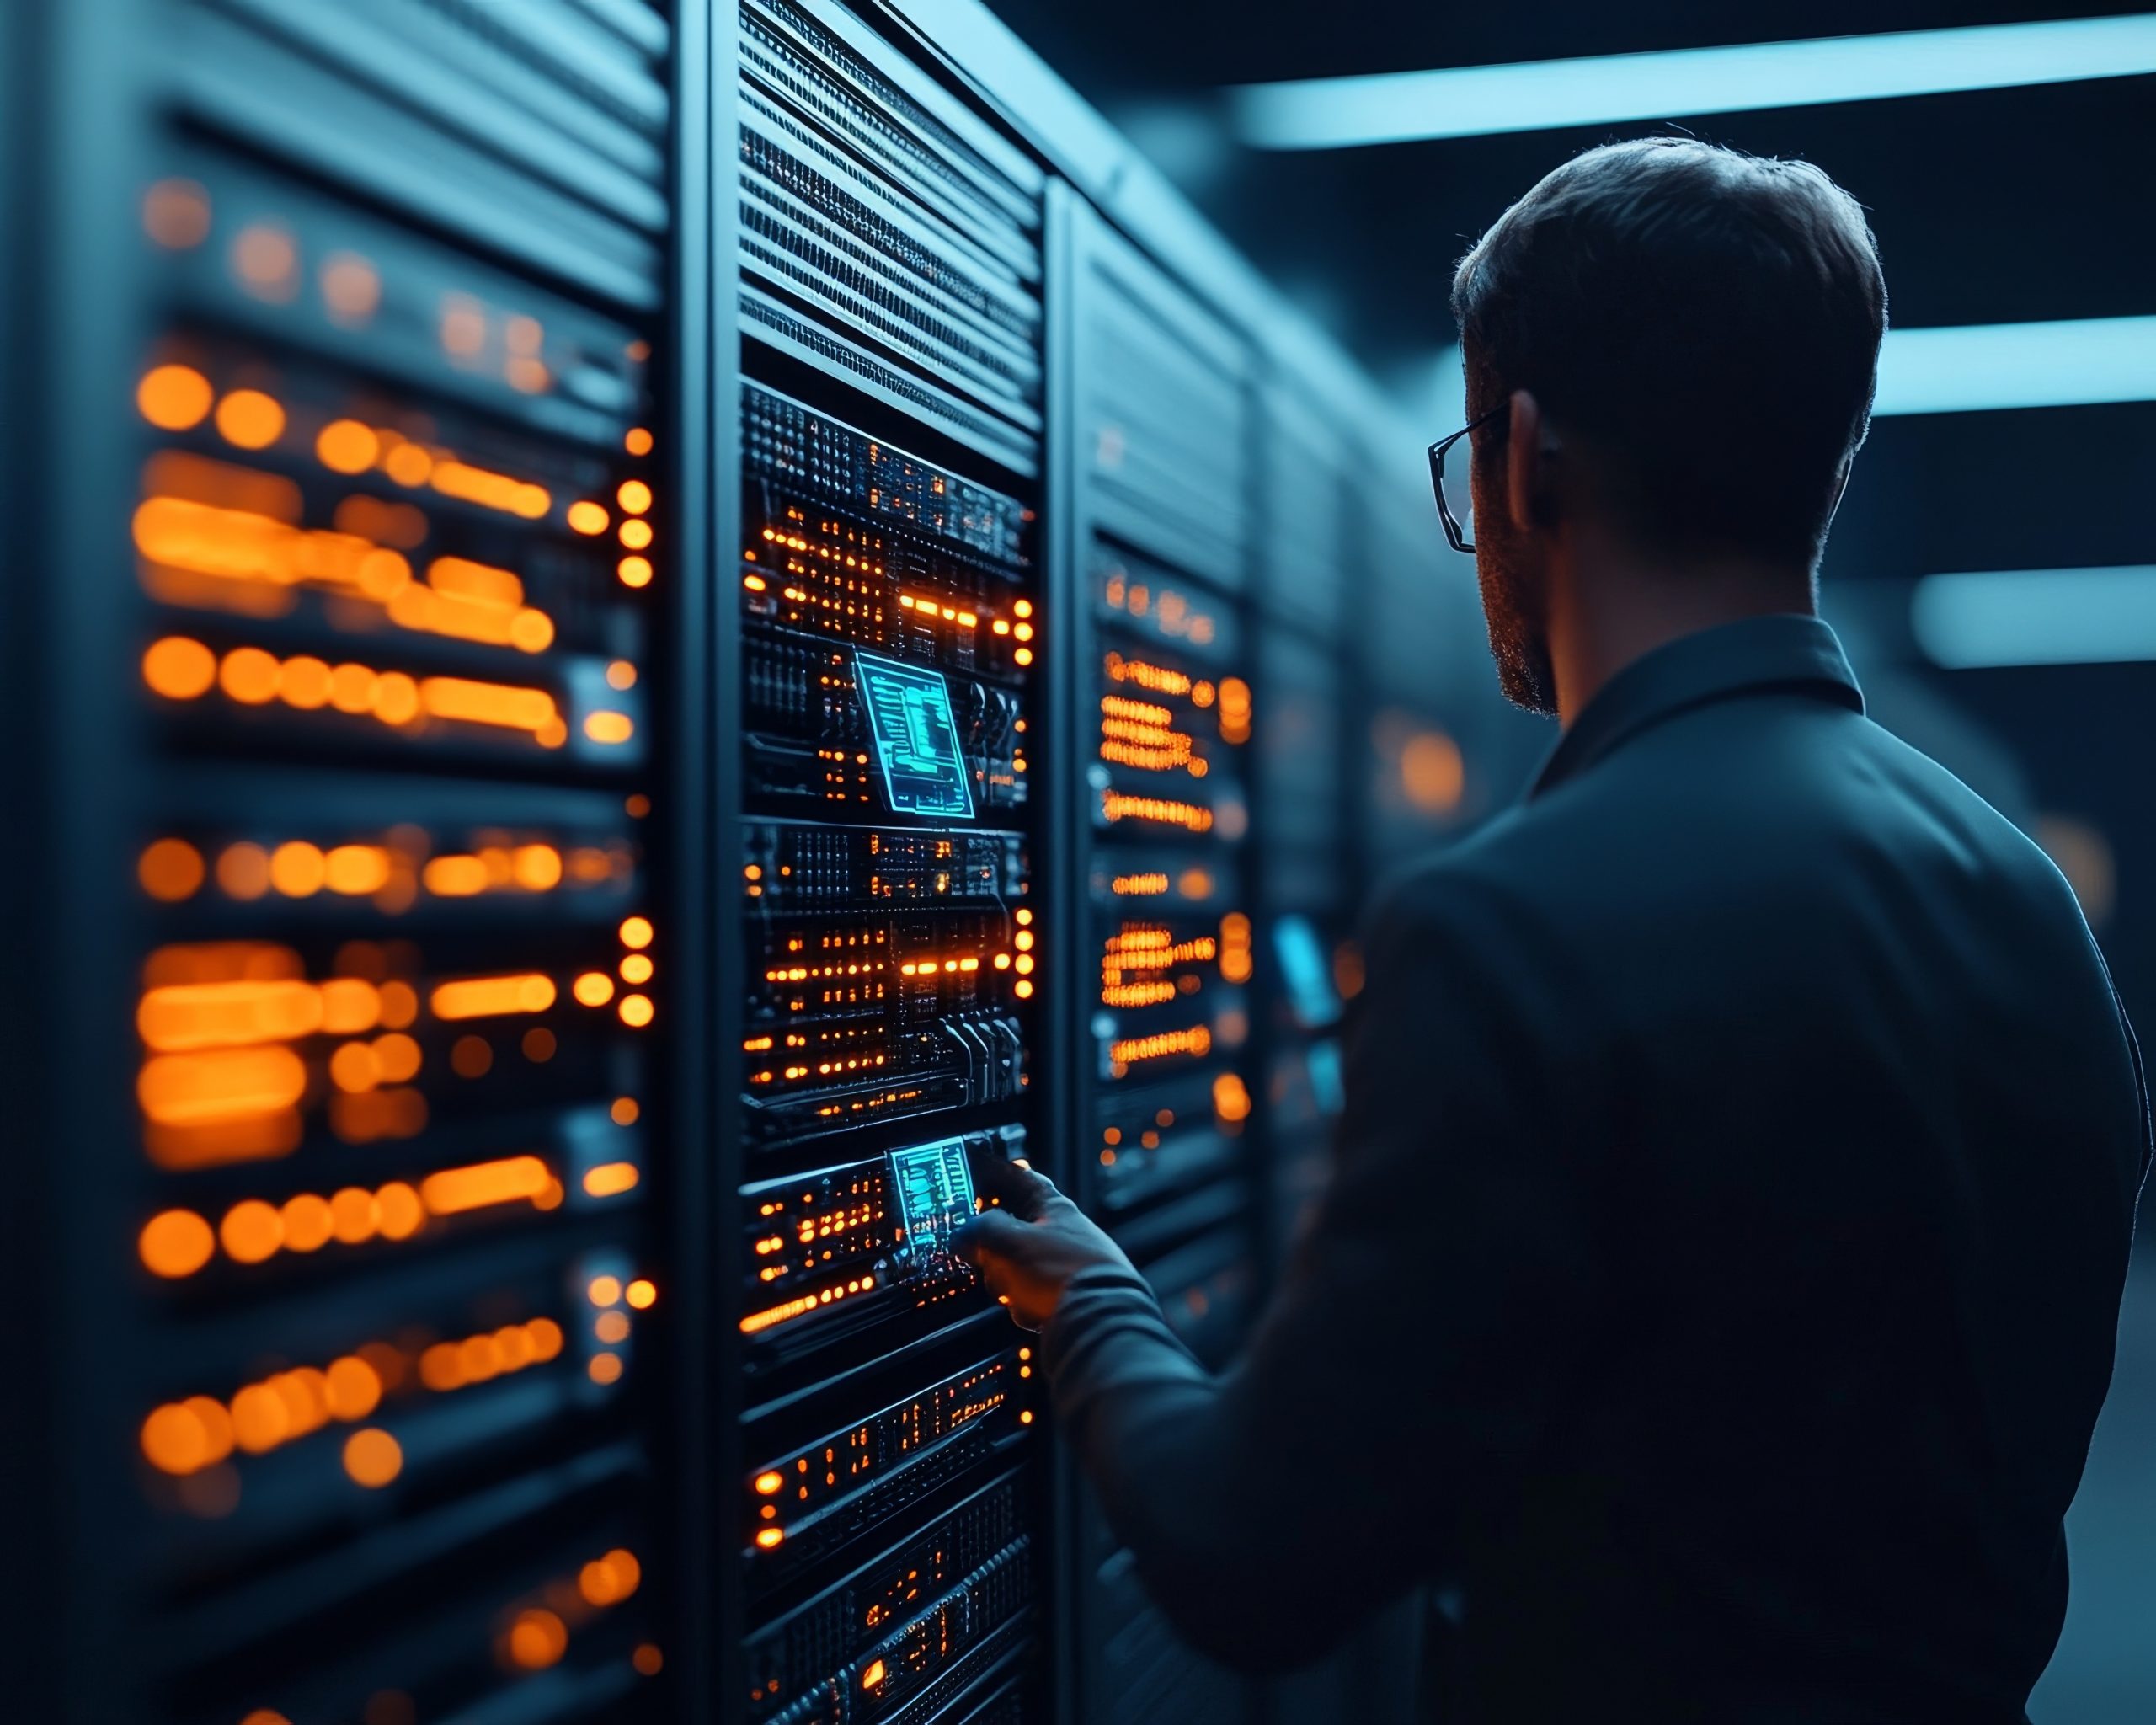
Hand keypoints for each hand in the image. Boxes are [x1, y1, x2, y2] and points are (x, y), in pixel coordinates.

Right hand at [951, 1148, 1135, 1331]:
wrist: (1098, 1322)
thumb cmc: (1063, 1271)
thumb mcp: (1010, 1241)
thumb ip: (980, 1231)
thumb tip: (963, 1233)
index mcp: (1054, 1207)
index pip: (1020, 1179)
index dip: (996, 1174)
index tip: (976, 1174)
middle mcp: (1061, 1234)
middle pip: (1010, 1230)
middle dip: (994, 1248)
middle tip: (986, 1256)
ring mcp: (1063, 1267)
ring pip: (1015, 1266)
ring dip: (1007, 1281)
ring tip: (1014, 1289)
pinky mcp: (1063, 1298)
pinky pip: (1028, 1295)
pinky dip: (1024, 1304)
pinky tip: (1032, 1310)